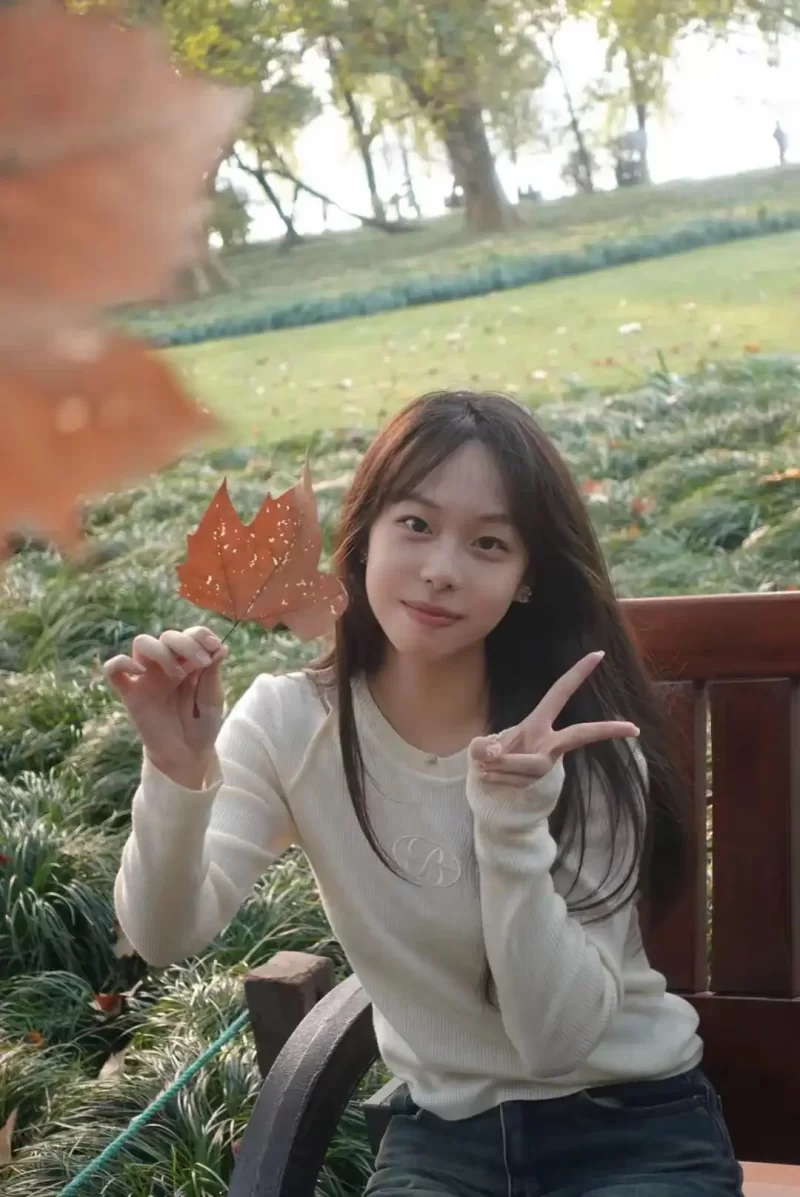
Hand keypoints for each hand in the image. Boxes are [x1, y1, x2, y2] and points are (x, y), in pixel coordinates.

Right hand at [103, 626, 227, 784]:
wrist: (186, 754)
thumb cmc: (201, 724)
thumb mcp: (212, 699)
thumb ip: (213, 674)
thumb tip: (221, 648)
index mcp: (188, 661)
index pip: (190, 635)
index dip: (201, 634)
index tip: (215, 647)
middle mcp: (166, 664)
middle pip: (167, 636)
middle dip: (186, 643)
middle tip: (201, 663)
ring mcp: (146, 676)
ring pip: (142, 643)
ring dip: (162, 651)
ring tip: (177, 674)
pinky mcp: (130, 693)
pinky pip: (114, 669)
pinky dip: (122, 662)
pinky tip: (139, 671)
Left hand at [469, 651, 638, 788]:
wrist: (492, 785)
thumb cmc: (494, 754)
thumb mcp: (484, 745)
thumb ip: (485, 746)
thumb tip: (491, 753)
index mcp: (539, 722)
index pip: (560, 693)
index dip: (577, 673)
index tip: (599, 654)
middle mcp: (550, 743)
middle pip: (579, 734)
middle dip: (602, 730)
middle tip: (634, 727)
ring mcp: (548, 763)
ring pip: (526, 764)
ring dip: (499, 765)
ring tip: (483, 765)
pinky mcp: (540, 781)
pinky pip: (513, 780)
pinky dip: (494, 779)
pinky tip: (488, 777)